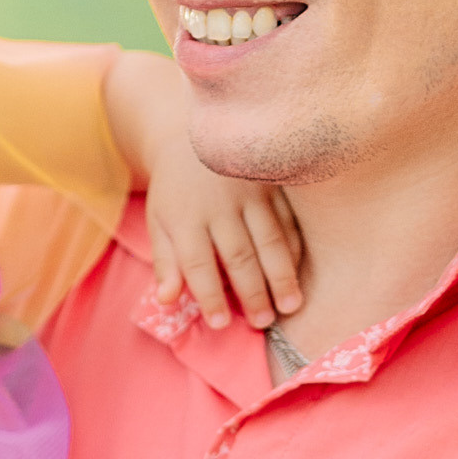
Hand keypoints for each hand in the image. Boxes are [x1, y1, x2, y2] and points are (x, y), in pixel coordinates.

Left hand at [147, 148, 304, 334]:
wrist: (193, 134)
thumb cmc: (175, 190)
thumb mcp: (159, 221)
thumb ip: (165, 262)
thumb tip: (166, 301)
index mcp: (185, 217)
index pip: (198, 264)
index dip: (209, 296)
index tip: (220, 324)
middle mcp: (219, 205)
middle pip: (240, 255)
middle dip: (253, 292)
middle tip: (262, 322)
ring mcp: (249, 192)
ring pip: (270, 239)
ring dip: (282, 275)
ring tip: (290, 306)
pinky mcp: (271, 184)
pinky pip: (288, 220)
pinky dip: (294, 249)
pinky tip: (298, 273)